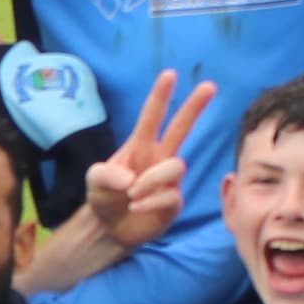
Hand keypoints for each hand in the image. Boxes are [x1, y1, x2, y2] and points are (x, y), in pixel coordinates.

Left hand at [83, 67, 214, 248]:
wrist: (109, 229)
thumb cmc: (104, 197)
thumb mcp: (94, 182)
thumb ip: (104, 174)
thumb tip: (130, 177)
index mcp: (139, 146)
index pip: (152, 117)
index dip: (160, 96)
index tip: (169, 74)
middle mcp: (158, 158)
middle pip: (181, 128)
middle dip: (194, 107)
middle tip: (209, 85)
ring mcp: (169, 179)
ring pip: (176, 165)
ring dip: (151, 180)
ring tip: (131, 195)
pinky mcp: (174, 201)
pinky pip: (170, 195)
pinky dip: (150, 201)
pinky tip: (136, 207)